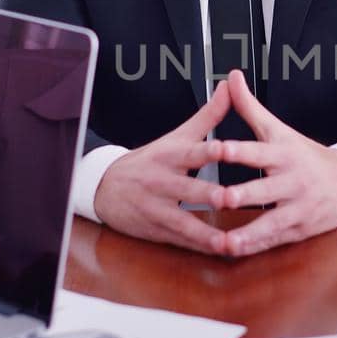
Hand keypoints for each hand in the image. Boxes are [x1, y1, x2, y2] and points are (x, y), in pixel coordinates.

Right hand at [94, 81, 230, 252]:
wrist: (104, 187)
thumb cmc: (151, 160)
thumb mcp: (177, 136)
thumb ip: (209, 114)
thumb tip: (232, 84)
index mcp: (170, 156)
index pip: (190, 151)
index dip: (207, 150)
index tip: (225, 149)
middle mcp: (162, 183)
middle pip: (186, 189)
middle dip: (208, 195)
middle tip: (230, 197)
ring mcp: (157, 209)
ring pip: (183, 222)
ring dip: (206, 233)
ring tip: (229, 242)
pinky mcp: (157, 231)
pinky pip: (181, 241)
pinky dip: (201, 248)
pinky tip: (221, 253)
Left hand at [206, 70, 336, 256]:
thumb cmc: (304, 154)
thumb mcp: (280, 129)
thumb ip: (249, 107)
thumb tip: (230, 76)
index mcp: (283, 154)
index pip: (258, 150)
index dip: (238, 150)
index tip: (218, 148)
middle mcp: (292, 181)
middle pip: (265, 189)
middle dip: (243, 195)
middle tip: (220, 198)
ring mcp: (298, 208)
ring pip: (271, 222)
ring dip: (249, 232)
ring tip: (225, 242)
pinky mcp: (300, 230)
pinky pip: (276, 239)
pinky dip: (257, 246)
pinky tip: (236, 252)